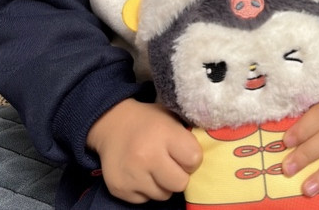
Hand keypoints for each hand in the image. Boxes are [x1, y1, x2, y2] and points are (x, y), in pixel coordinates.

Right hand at [87, 99, 201, 202]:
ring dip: (163, 184)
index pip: (194, 159)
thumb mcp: (170, 117)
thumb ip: (187, 135)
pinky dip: (146, 190)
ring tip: (155, 168)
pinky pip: (145, 200)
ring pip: (163, 195)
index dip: (192, 158)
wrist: (111, 123)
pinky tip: (141, 173)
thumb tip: (207, 155)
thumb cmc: (148, 121)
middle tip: (172, 163)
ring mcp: (132, 175)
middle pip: (181, 182)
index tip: (185, 152)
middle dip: (180, 174)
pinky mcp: (120, 189)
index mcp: (164, 134)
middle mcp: (147, 156)